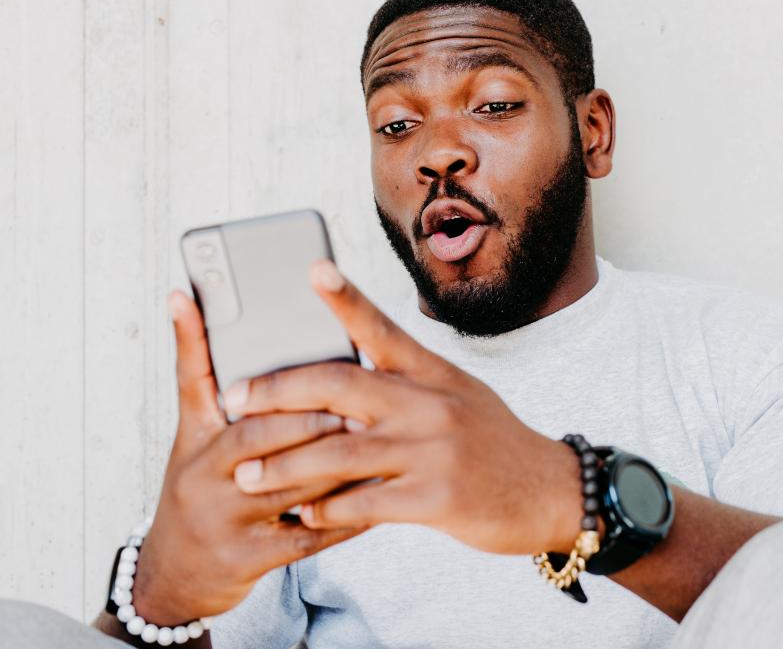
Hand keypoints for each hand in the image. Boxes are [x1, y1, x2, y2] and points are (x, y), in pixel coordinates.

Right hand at [130, 292, 366, 624]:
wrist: (173, 578)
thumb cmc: (200, 492)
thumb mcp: (194, 441)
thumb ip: (212, 385)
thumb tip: (206, 309)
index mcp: (193, 437)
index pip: (192, 379)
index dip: (190, 336)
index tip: (192, 296)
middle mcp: (200, 475)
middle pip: (256, 434)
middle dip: (308, 416)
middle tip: (355, 400)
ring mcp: (223, 518)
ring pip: (290, 483)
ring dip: (338, 463)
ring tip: (380, 443)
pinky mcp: (247, 557)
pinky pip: (306, 534)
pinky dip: (343, 517)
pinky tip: (377, 501)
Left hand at [222, 260, 583, 556]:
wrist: (550, 492)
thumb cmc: (494, 442)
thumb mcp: (458, 396)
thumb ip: (406, 386)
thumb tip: (341, 383)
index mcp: (433, 372)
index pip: (382, 328)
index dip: (345, 298)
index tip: (312, 268)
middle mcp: (431, 404)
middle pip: (340, 386)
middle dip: (277, 391)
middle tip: (232, 399)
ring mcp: (433, 451)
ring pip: (339, 452)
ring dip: (285, 465)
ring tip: (245, 475)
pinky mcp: (436, 499)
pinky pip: (364, 503)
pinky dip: (325, 510)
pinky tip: (301, 514)